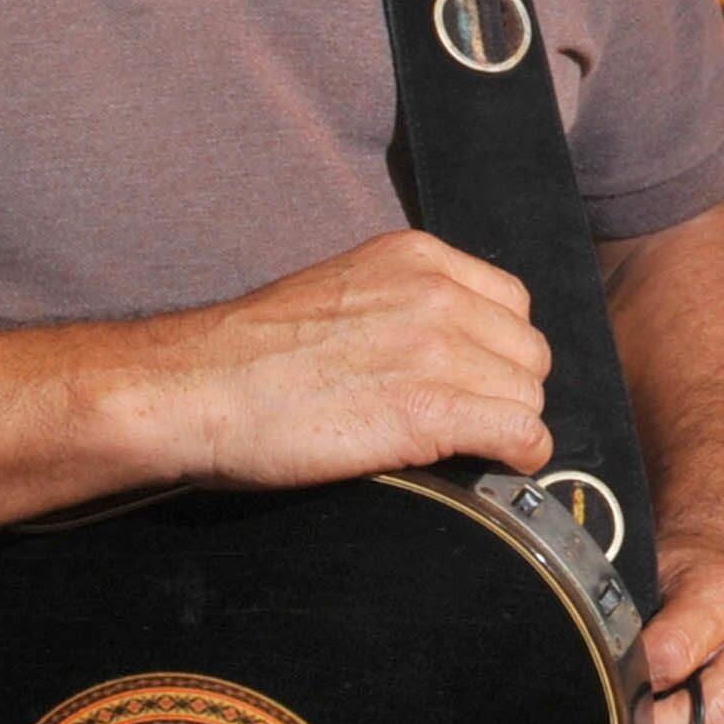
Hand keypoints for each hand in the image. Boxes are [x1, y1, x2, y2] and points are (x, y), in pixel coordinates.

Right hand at [133, 230, 554, 485]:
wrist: (196, 388)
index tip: (474, 380)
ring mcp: (437, 349)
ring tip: (462, 446)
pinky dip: (520, 456)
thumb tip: (451, 349)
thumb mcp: (344, 292)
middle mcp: (436, 293)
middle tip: (465, 421)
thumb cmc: (251, 353)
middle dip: (505, 391)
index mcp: (416, 258)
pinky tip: (498, 465)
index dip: (497, 350)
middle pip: (527, 353)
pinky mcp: (432, 410)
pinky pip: (520, 433)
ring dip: (505, 426)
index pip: (511, 303)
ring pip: (527, 396)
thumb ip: (405, 305)